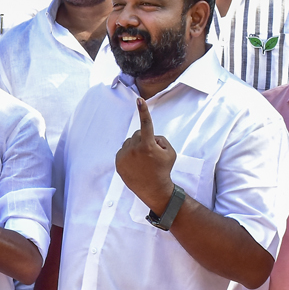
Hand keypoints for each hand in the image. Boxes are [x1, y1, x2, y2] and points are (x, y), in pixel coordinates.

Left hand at [115, 99, 176, 213]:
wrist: (154, 189)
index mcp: (147, 145)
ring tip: (143, 161)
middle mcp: (133, 149)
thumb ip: (160, 139)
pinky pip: (123, 150)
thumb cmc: (163, 169)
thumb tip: (149, 136)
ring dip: (136, 146)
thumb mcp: (170, 152)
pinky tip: (136, 164)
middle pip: (138, 134)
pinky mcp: (118, 162)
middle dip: (145, 139)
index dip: (143, 111)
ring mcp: (124, 156)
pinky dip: (129, 153)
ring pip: (129, 142)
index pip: (146, 124)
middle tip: (151, 154)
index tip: (139, 100)